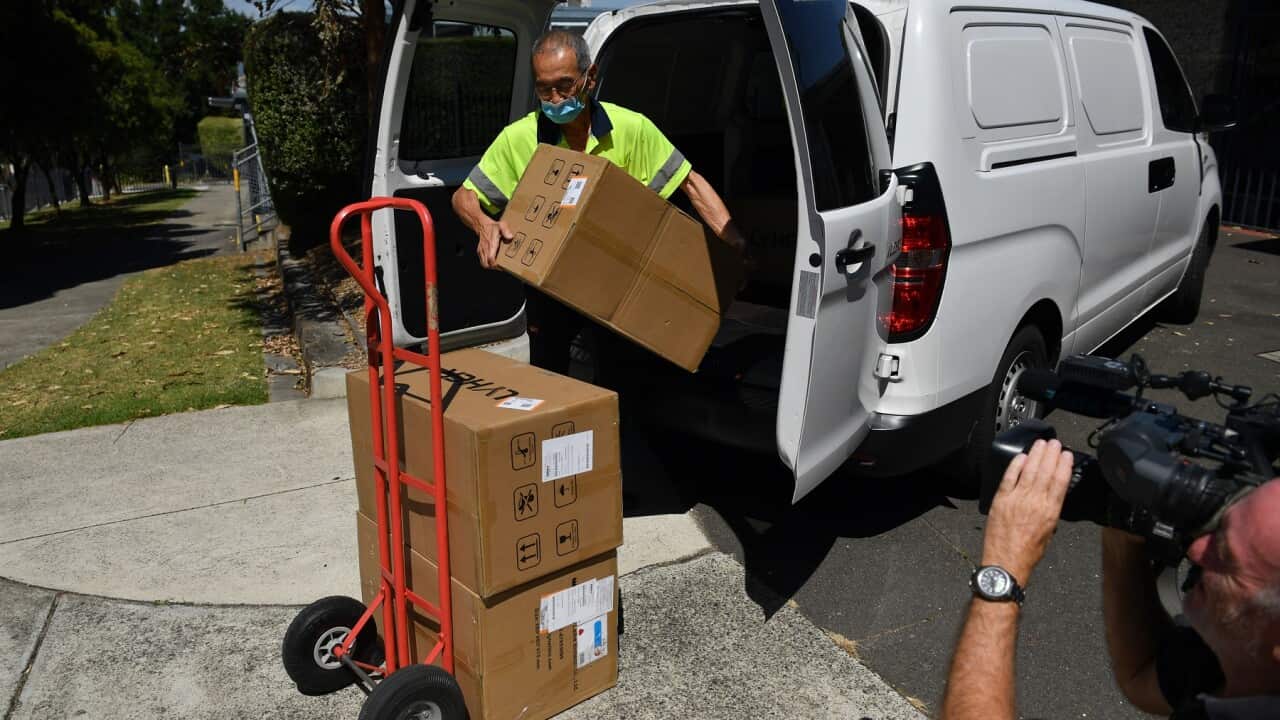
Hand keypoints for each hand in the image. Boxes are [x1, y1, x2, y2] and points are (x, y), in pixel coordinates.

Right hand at [476, 220, 512, 268]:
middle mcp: (485, 249)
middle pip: (486, 265)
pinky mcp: (480, 251)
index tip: (502, 266)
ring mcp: (481, 251)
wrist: (482, 225)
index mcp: (491, 245)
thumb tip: (510, 237)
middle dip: (493, 268)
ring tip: (498, 265)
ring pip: (483, 264)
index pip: (491, 259)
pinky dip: (487, 263)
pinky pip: (482, 260)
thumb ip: (506, 230)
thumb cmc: (493, 227)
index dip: (496, 265)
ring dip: (490, 266)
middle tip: (501, 267)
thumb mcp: (501, 225)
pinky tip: (493, 261)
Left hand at [981, 439, 1073, 586]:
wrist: (1006, 562)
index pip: (1060, 482)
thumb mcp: (1049, 532)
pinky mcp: (1000, 500)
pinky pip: (1009, 477)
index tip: (1066, 454)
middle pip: (1045, 472)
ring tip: (1041, 444)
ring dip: (1036, 455)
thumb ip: (1050, 511)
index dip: (1064, 465)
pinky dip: (1015, 465)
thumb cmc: (1028, 552)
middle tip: (1054, 442)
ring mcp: (1016, 499)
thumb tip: (1050, 496)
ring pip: (1029, 471)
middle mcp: (1034, 502)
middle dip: (1050, 454)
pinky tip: (1021, 457)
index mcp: (1050, 512)